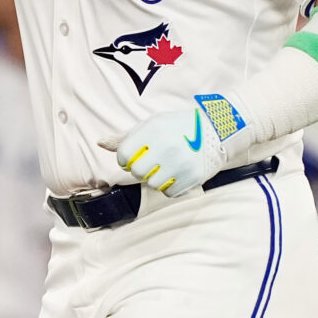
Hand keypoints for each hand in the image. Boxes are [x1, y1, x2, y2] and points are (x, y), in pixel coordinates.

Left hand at [102, 98, 235, 195]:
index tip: (133, 157)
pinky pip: (169, 192)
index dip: (125, 159)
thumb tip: (100, 143)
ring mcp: (181, 162)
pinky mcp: (193, 176)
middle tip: (152, 162)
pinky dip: (171, 186)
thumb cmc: (178, 127)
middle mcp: (166, 146)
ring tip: (167, 166)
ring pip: (152, 184)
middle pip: (137, 172)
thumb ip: (126, 137)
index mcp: (153, 129)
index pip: (123, 155)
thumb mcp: (152, 124)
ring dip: (156, 179)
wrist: (218, 130)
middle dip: (141, 170)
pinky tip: (178, 172)